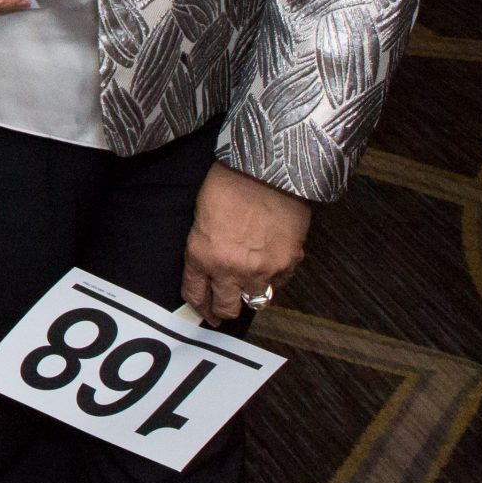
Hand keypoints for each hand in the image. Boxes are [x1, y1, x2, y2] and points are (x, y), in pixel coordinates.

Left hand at [182, 162, 310, 321]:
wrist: (266, 171)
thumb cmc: (227, 183)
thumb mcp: (201, 216)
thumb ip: (205, 246)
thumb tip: (209, 264)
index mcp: (201, 255)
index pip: (195, 293)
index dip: (198, 306)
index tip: (201, 310)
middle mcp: (230, 269)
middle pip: (226, 307)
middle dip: (222, 311)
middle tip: (222, 311)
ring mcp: (261, 270)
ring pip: (255, 301)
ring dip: (249, 296)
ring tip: (246, 291)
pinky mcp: (287, 264)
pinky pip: (279, 284)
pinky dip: (273, 281)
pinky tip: (268, 271)